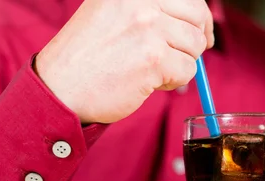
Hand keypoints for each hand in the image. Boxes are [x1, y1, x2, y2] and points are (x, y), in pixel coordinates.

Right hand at [35, 0, 213, 123]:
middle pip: (198, 16)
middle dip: (196, 39)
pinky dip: (174, 81)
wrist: (61, 86)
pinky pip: (188, 70)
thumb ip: (150, 8)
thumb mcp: (115, 12)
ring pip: (195, 46)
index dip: (200, 16)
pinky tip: (148, 82)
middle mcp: (140, 0)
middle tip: (183, 55)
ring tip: (152, 69)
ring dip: (180, 62)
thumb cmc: (89, 54)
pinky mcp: (154, 58)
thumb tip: (199, 19)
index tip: (203, 32)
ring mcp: (148, 27)